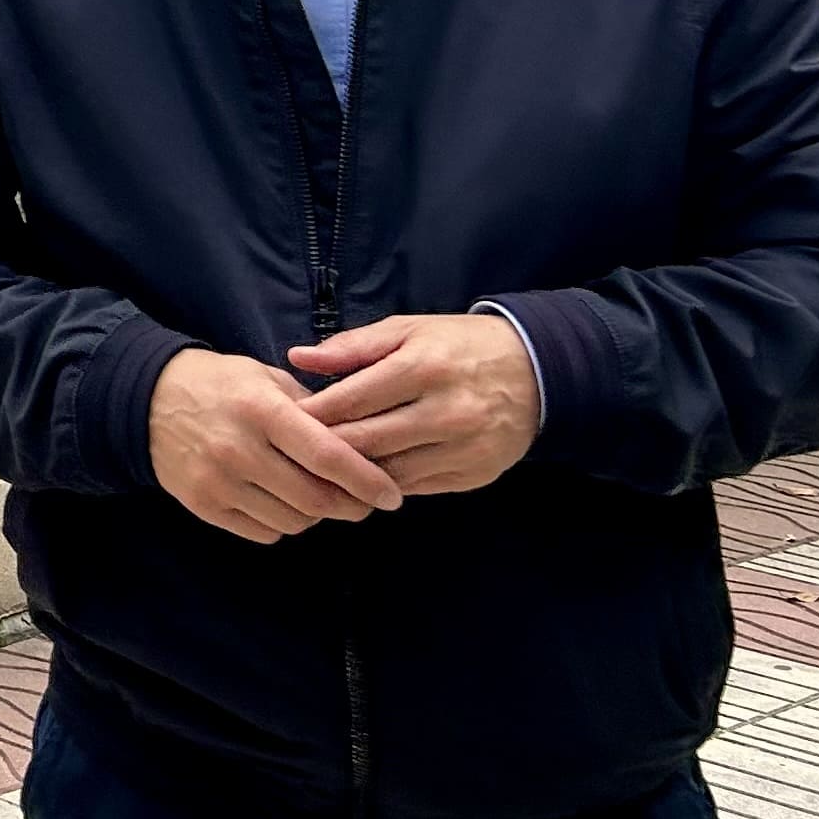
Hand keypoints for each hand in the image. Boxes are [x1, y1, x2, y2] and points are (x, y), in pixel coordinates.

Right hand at [147, 350, 403, 542]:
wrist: (148, 399)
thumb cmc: (221, 384)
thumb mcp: (267, 380)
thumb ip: (313, 411)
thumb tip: (361, 449)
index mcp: (261, 409)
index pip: (326, 454)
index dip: (366, 480)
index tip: (392, 495)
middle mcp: (238, 448)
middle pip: (315, 498)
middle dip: (350, 505)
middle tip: (363, 501)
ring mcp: (218, 481)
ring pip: (293, 520)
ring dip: (316, 514)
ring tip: (316, 495)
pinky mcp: (202, 505)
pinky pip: (263, 532)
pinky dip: (283, 522)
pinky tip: (280, 501)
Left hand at [287, 314, 540, 496]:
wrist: (536, 372)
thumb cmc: (458, 346)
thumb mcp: (407, 330)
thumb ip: (351, 347)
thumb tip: (297, 358)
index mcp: (422, 368)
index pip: (350, 401)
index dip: (311, 414)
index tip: (282, 419)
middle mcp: (444, 412)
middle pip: (364, 442)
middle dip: (322, 448)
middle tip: (290, 449)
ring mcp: (463, 448)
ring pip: (387, 473)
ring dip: (350, 473)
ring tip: (319, 467)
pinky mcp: (474, 474)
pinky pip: (415, 487)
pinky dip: (385, 483)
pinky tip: (362, 476)